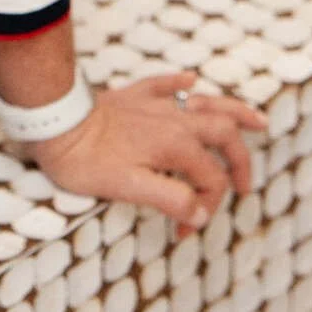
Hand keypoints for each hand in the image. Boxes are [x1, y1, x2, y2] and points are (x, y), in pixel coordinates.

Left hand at [28, 70, 268, 234]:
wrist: (53, 120)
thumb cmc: (85, 158)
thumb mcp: (128, 188)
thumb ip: (170, 199)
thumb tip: (200, 211)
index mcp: (174, 144)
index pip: (209, 178)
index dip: (204, 207)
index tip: (183, 230)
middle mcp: (172, 119)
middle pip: (223, 134)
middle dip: (240, 161)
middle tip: (244, 187)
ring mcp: (154, 105)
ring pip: (206, 102)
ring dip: (234, 112)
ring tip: (257, 121)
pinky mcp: (133, 96)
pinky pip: (165, 83)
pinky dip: (181, 83)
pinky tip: (192, 80)